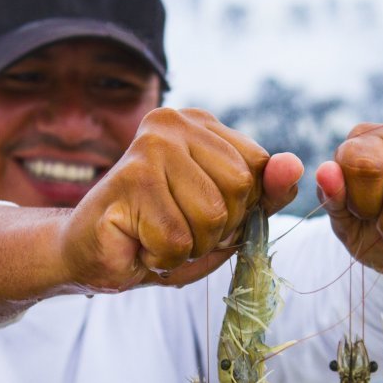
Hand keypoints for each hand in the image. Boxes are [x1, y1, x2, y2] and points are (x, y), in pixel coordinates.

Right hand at [61, 107, 302, 291]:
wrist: (87, 254)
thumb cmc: (159, 234)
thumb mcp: (227, 219)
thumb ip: (265, 194)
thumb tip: (294, 163)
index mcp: (200, 125)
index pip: (258, 167)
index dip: (240, 208)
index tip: (200, 213)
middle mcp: (174, 124)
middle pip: (240, 190)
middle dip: (216, 230)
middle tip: (176, 228)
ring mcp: (149, 147)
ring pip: (212, 217)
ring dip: (189, 247)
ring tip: (157, 235)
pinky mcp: (129, 180)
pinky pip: (178, 240)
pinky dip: (163, 258)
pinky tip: (139, 244)